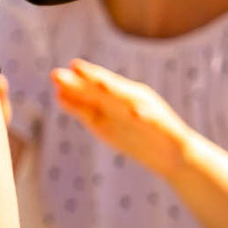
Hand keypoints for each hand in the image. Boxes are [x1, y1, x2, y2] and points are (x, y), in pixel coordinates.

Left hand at [51, 58, 195, 179]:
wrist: (172, 154)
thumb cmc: (135, 135)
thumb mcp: (104, 122)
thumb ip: (83, 108)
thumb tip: (57, 94)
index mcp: (116, 98)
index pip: (94, 86)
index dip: (77, 80)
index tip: (55, 75)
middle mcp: (131, 99)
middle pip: (107, 89)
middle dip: (88, 80)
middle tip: (69, 72)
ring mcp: (147, 110)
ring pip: (130, 98)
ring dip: (116, 90)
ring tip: (99, 82)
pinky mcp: (163, 125)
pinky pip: (153, 119)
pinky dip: (145, 115)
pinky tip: (136, 113)